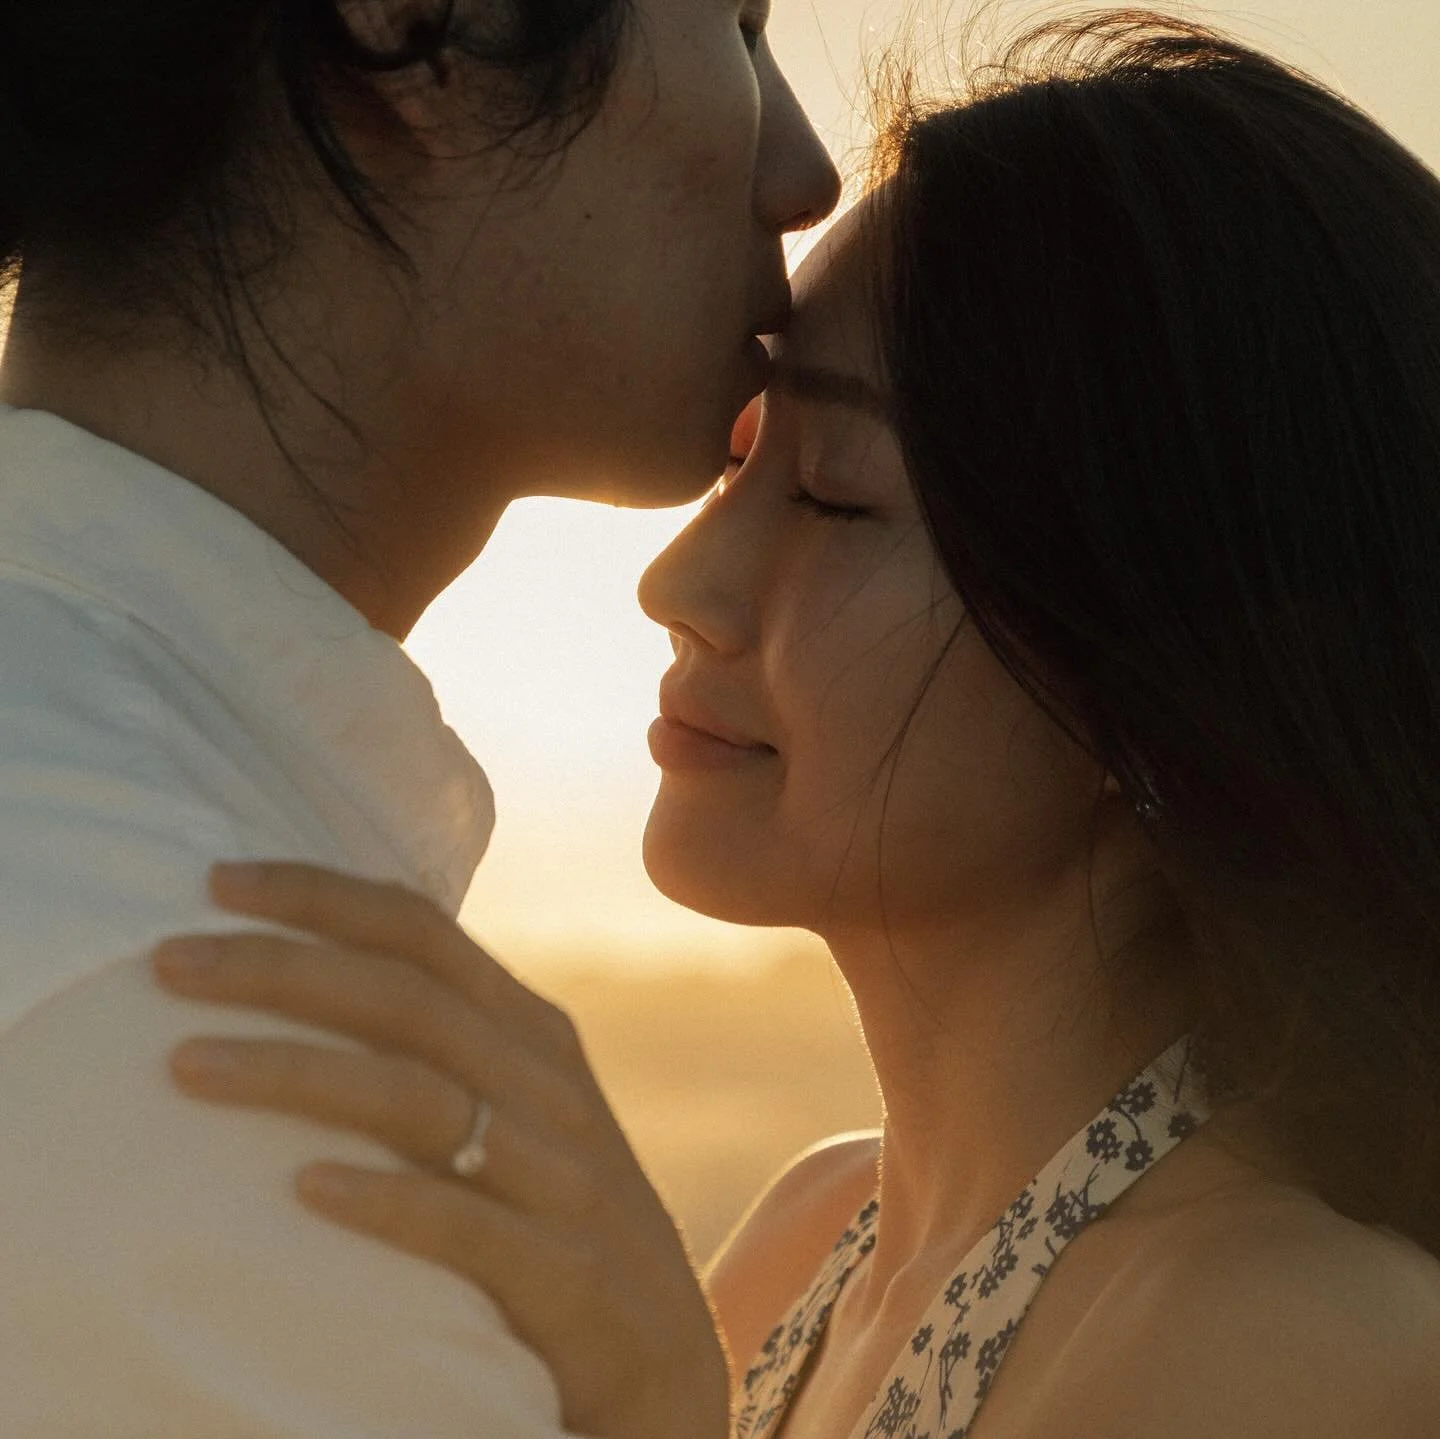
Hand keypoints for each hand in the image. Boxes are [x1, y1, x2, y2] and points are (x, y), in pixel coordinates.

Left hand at [153, 862, 729, 1438]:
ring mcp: (562, 1176)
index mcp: (532, 1033)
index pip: (423, 934)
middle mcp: (547, 1086)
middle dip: (282, 968)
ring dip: (298, 1073)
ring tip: (187, 1066)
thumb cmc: (557, 1216)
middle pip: (407, 999)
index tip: (219, 881)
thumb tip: (320, 978)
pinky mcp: (563, 1273)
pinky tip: (303, 1191)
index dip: (323, 897)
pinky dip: (385, 1200)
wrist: (660, 1351)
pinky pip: (465, 1225)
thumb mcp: (520, 1108)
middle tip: (170, 961)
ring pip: (420, 1098)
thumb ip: (449, 1045)